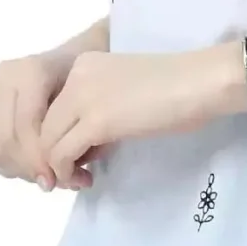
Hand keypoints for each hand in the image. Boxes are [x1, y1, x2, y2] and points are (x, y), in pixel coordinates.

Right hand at [0, 48, 85, 189]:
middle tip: (53, 183)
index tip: (59, 179)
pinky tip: (27, 167)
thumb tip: (55, 181)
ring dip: (18, 170)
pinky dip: (5, 165)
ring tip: (42, 176)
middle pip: (6, 138)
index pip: (26, 124)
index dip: (39, 157)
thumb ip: (74, 137)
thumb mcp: (90, 102)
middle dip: (29, 168)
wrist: (72, 60)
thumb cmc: (87, 80)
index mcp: (30, 71)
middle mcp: (4, 79)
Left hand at [37, 47, 231, 186]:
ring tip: (79, 180)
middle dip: (52, 155)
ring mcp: (84, 97)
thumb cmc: (179, 88)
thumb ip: (101, 108)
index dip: (58, 136)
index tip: (77, 156)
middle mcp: (76, 77)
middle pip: (44, 125)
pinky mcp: (96, 122)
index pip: (52, 107)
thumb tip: (88, 143)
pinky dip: (68, 172)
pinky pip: (62, 153)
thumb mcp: (126, 92)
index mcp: (84, 65)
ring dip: (59, 167)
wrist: (202, 82)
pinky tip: (85, 179)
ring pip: (48, 142)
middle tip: (74, 174)